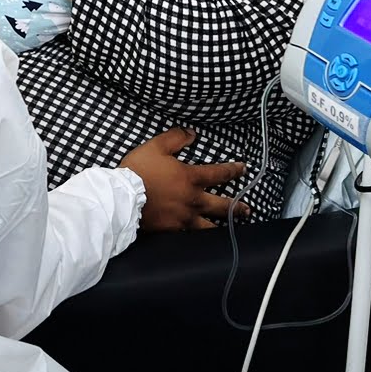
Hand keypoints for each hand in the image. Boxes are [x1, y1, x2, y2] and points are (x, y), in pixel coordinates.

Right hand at [119, 127, 248, 230]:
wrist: (123, 199)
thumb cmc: (139, 171)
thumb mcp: (156, 147)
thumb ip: (175, 138)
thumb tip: (192, 134)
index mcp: (191, 178)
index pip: (219, 174)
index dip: (233, 170)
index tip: (243, 170)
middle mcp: (193, 200)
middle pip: (222, 204)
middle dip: (237, 206)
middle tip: (247, 209)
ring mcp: (184, 217)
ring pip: (210, 225)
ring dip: (223, 225)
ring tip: (231, 228)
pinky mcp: (173, 229)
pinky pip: (192, 234)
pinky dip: (201, 235)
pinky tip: (204, 237)